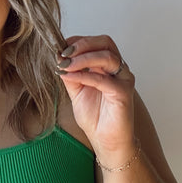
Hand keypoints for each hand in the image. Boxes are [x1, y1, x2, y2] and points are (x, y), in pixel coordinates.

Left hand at [57, 34, 136, 164]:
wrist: (106, 142)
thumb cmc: (95, 118)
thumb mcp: (76, 92)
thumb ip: (70, 74)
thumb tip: (58, 58)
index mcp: (108, 67)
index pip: (96, 43)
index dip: (78, 41)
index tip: (60, 47)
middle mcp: (118, 70)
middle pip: (105, 43)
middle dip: (83, 44)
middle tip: (64, 52)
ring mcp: (123, 80)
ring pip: (107, 57)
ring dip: (83, 58)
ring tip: (65, 64)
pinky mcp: (123, 93)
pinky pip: (103, 79)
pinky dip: (84, 75)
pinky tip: (69, 76)